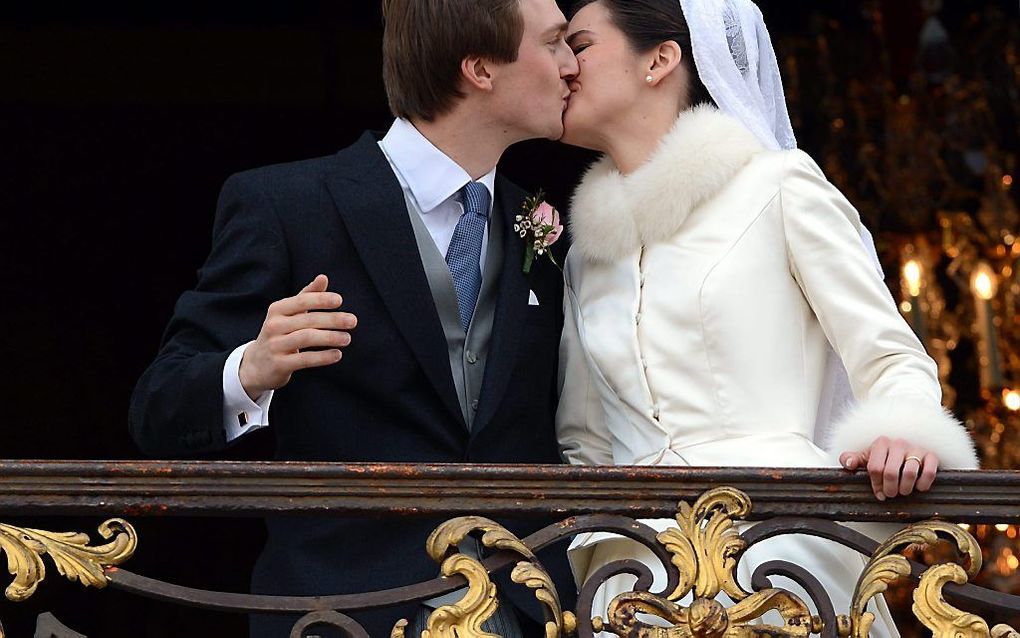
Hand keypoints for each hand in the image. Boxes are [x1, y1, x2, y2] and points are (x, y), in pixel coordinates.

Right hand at [239, 275, 356, 399]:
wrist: (256, 365)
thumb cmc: (279, 334)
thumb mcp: (288, 314)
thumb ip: (307, 296)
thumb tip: (323, 277)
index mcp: (277, 310)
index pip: (301, 301)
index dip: (321, 299)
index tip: (339, 300)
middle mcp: (274, 326)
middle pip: (308, 320)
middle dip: (333, 319)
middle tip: (352, 321)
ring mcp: (275, 345)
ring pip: (306, 338)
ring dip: (330, 337)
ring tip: (347, 338)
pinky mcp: (279, 364)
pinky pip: (304, 359)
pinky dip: (323, 357)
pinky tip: (337, 354)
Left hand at [840, 436, 938, 500]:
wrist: (909, 452)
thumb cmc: (884, 458)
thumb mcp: (865, 457)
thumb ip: (850, 459)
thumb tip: (849, 464)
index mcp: (881, 443)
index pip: (875, 468)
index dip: (876, 484)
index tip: (879, 492)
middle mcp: (898, 443)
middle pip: (890, 472)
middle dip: (889, 489)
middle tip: (891, 494)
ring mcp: (916, 449)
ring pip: (909, 473)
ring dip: (905, 488)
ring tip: (903, 492)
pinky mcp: (931, 456)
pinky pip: (929, 472)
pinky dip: (923, 484)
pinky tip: (918, 487)